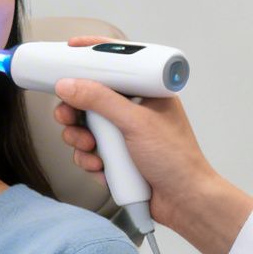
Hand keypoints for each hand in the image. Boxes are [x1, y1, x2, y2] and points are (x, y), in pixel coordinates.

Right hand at [52, 37, 251, 253]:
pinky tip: (100, 167)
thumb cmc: (176, 159)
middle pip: (91, 98)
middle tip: (67, 117)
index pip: (116, 64)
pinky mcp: (117, 158)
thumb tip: (68, 84)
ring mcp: (125, 135)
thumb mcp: (136, 123)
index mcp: (146, 92)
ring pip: (86, 127)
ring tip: (89, 149)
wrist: (185, 202)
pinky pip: (90, 152)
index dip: (91, 56)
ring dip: (80, 139)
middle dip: (75, 110)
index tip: (69, 51)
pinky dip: (89, 160)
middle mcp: (134, 110)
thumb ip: (100, 101)